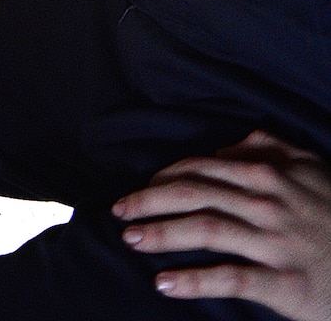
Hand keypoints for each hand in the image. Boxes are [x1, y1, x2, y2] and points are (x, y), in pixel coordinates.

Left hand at [115, 132, 330, 316]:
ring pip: (205, 231)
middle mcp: (265, 202)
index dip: (162, 178)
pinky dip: (193, 281)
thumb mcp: (309, 166)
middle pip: (192, 195)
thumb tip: (231, 143)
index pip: (199, 169)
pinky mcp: (284, 284)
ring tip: (130, 240)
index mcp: (265, 172)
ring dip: (161, 234)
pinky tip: (164, 283)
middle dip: (148, 201)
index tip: (138, 189)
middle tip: (118, 213)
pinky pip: (230, 279)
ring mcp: (274, 243)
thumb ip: (269, 148)